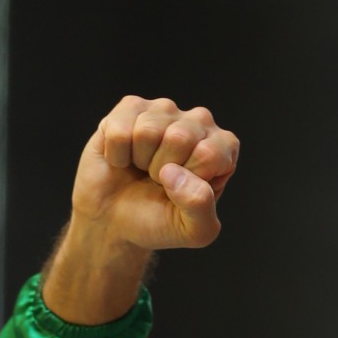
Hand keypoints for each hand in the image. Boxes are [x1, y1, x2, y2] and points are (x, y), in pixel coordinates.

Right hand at [71, 95, 238, 250]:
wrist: (116, 221)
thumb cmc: (159, 221)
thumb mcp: (194, 231)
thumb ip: (201, 207)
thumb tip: (176, 174)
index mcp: (221, 149)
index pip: (210, 154)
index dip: (190, 179)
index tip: (182, 191)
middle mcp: (198, 122)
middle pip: (180, 137)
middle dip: (162, 170)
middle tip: (158, 180)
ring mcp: (164, 111)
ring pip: (148, 131)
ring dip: (139, 160)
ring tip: (142, 168)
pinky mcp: (130, 107)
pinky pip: (119, 129)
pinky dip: (116, 154)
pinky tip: (123, 159)